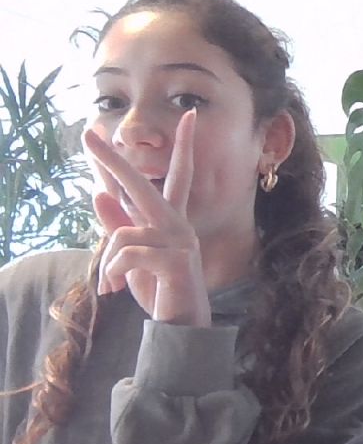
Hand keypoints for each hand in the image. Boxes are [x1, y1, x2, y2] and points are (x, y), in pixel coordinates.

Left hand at [84, 109, 211, 326]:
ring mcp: (179, 241)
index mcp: (171, 220)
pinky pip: (126, 254)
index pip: (176, 176)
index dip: (183, 146)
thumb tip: (98, 193)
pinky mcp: (174, 261)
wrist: (181, 328)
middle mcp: (179, 224)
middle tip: (91, 133)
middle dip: (114, 159)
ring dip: (107, 261)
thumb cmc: (159, 291)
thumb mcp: (129, 258)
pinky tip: (113, 288)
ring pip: (122, 232)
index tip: (190, 116)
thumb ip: (118, 226)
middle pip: (141, 183)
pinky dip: (111, 272)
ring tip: (108, 284)